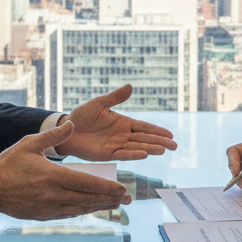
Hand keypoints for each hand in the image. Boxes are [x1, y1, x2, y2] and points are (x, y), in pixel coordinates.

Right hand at [0, 121, 131, 218]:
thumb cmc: (9, 163)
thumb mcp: (30, 143)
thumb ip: (53, 136)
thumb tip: (71, 124)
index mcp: (53, 176)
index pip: (87, 183)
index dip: (107, 187)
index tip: (122, 188)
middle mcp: (54, 195)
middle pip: (88, 199)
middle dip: (110, 199)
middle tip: (127, 199)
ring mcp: (49, 208)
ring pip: (81, 209)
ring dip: (99, 207)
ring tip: (115, 205)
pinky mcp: (43, 215)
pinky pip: (68, 214)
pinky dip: (82, 211)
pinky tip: (92, 208)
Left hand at [54, 84, 177, 160]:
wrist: (66, 130)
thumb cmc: (83, 115)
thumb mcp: (100, 103)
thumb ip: (115, 97)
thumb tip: (130, 86)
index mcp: (123, 123)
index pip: (144, 127)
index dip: (157, 131)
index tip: (171, 135)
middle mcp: (122, 135)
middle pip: (144, 139)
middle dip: (159, 142)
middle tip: (175, 146)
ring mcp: (116, 145)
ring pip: (136, 147)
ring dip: (150, 148)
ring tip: (163, 150)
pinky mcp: (107, 153)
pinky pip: (122, 154)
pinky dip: (133, 155)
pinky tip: (144, 155)